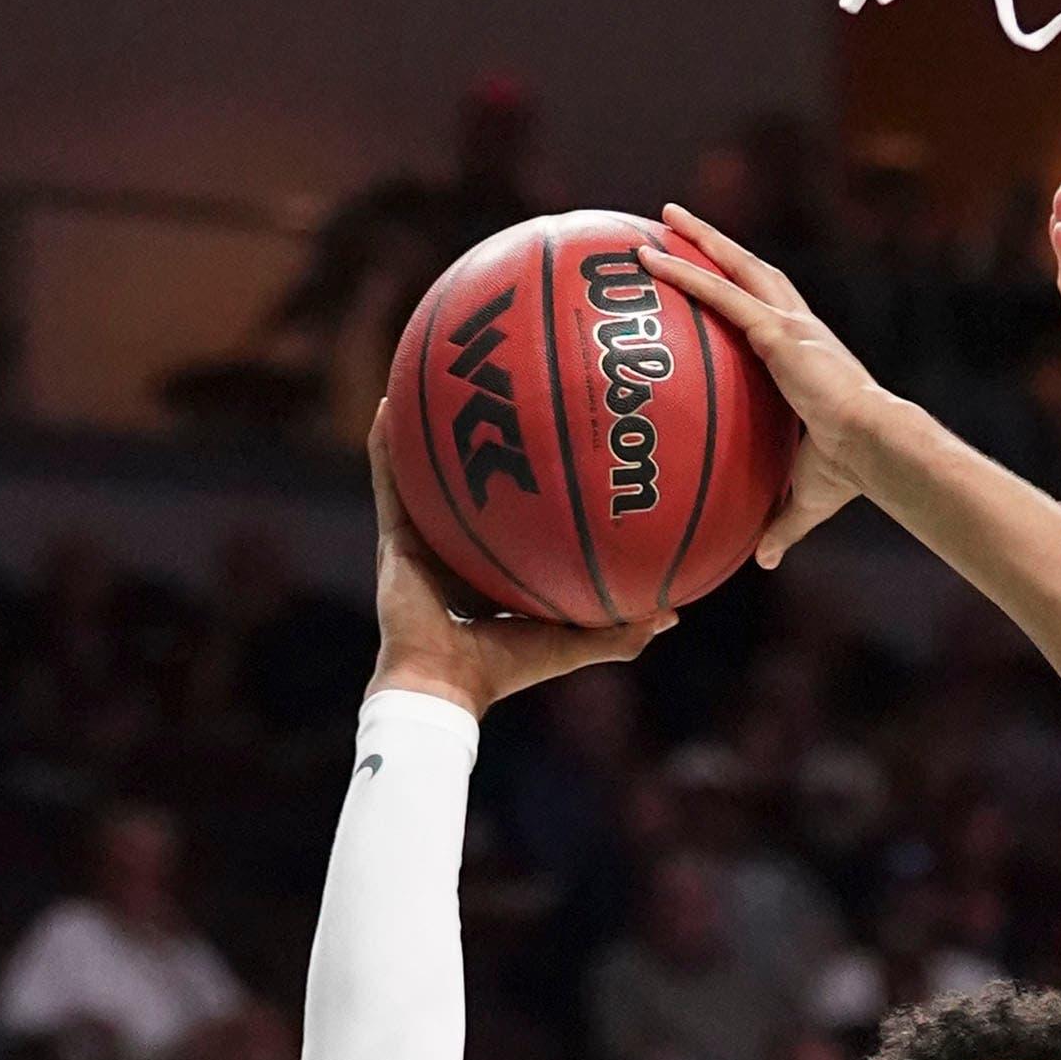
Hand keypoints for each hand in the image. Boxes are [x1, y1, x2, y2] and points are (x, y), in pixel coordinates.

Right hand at [367, 409, 668, 715]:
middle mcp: (455, 547)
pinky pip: (388, 479)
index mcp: (492, 569)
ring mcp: (420, 538)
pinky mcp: (392, 534)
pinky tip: (389, 402)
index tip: (549, 444)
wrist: (446, 682)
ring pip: (422, 470)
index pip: (513, 516)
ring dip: (424, 425)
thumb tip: (675, 612)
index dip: (527, 484)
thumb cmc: (507, 668)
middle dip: (481, 438)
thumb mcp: (573, 642)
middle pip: (470, 481)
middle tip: (497, 391)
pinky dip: (385, 443)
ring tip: (438, 377)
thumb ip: (621, 631)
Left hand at [631, 205, 891, 570]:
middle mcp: (799, 328)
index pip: (769, 310)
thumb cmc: (851, 471)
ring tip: (664, 216)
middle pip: (751, 271)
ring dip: (699, 240)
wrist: (876, 449)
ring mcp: (790, 325)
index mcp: (807, 354)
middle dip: (716, 245)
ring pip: (736, 268)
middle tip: (678, 222)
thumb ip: (780, 521)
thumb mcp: (806, 497)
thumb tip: (764, 563)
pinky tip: (653, 258)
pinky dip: (687, 273)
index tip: (716, 273)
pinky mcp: (778, 332)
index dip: (742, 288)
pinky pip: (722, 295)